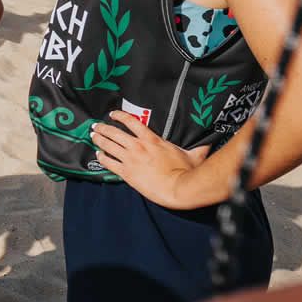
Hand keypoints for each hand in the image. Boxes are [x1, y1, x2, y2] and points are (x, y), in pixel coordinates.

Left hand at [90, 110, 213, 208]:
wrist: (178, 188)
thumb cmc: (186, 171)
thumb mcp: (193, 154)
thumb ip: (198, 147)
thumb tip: (209, 142)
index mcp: (152, 139)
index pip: (132, 121)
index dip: (119, 116)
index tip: (112, 114)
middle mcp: (138, 146)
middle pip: (114, 132)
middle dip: (103, 128)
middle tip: (95, 126)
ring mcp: (131, 159)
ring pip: (108, 145)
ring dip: (99, 140)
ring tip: (93, 136)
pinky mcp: (127, 173)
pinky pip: (109, 163)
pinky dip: (102, 157)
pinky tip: (98, 155)